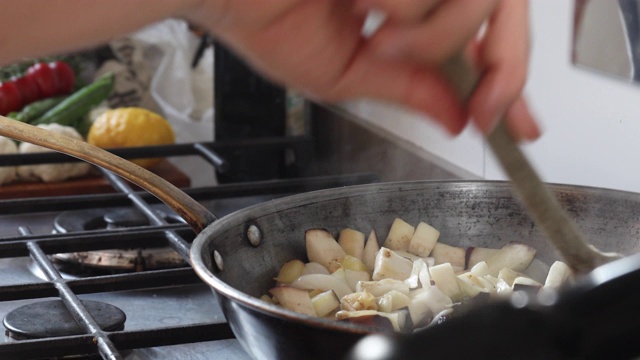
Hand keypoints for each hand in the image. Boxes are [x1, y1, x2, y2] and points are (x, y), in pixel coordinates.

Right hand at [188, 0, 539, 140]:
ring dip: (436, 38)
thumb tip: (457, 116)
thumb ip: (409, 90)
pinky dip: (408, 13)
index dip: (509, 77)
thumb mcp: (348, 74)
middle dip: (506, 66)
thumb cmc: (265, 17)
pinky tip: (361, 5)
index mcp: (407, 0)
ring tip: (380, 39)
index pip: (481, 32)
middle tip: (487, 109)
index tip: (517, 123)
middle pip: (503, 6)